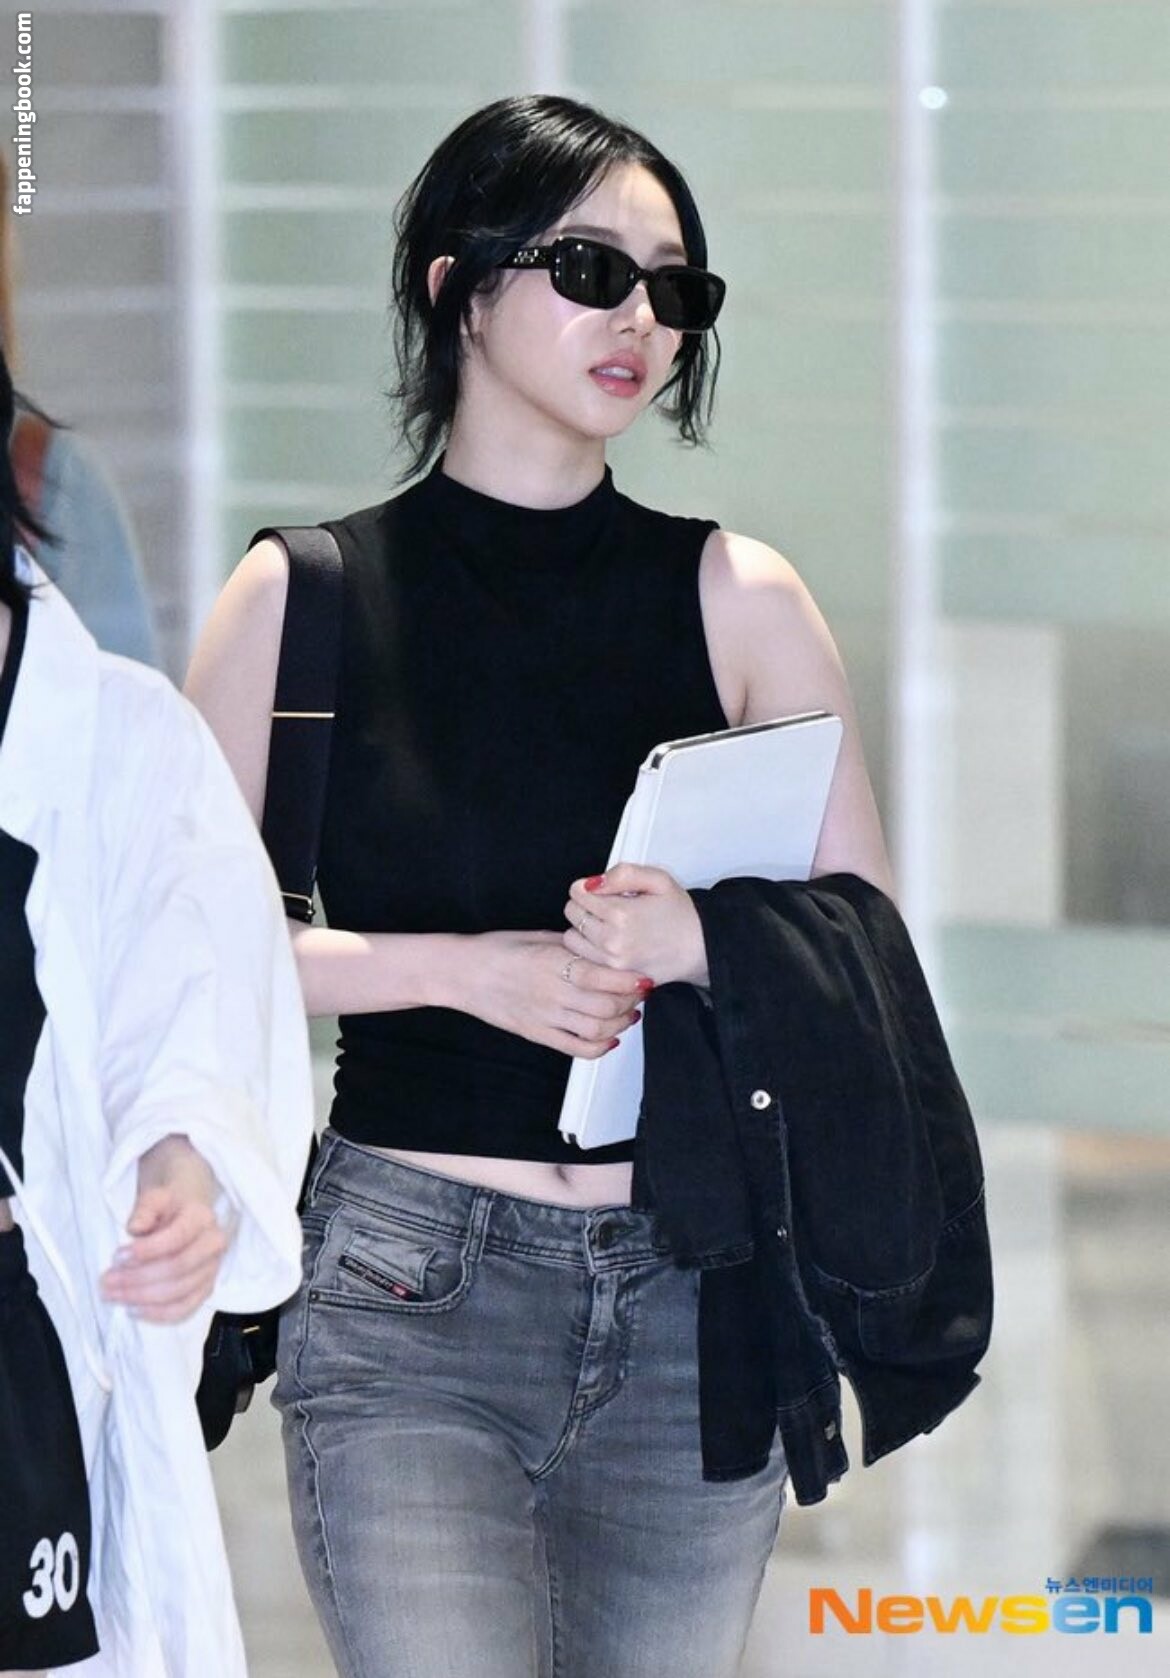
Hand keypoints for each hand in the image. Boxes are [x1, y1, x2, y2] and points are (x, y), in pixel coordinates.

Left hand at [100, 1135, 230, 1323]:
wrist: (186, 1212)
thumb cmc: (167, 1205)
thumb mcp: (154, 1197)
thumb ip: (145, 1208)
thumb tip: (135, 1228)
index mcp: (201, 1217)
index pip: (177, 1238)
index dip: (147, 1250)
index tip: (117, 1256)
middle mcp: (214, 1243)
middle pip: (178, 1268)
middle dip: (138, 1278)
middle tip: (106, 1281)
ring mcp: (213, 1268)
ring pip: (180, 1292)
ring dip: (142, 1298)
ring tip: (113, 1295)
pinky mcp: (206, 1288)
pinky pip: (185, 1308)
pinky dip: (158, 1314)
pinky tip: (133, 1310)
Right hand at [454, 930, 650, 1058]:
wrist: (462, 972)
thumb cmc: (497, 949)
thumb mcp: (539, 936)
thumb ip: (573, 945)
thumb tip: (603, 949)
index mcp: (553, 961)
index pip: (604, 976)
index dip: (630, 980)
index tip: (643, 977)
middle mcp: (551, 991)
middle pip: (607, 1006)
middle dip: (631, 1002)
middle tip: (640, 994)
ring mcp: (544, 1016)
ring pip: (596, 1030)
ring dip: (620, 1024)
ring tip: (628, 1014)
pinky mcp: (536, 1033)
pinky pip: (576, 1048)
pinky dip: (599, 1048)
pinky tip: (609, 1039)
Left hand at [563, 863, 708, 986]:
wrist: (700, 948)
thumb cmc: (680, 914)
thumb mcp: (658, 880)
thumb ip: (623, 874)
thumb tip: (593, 882)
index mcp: (621, 914)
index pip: (577, 893)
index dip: (588, 887)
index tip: (604, 890)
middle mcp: (612, 941)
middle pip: (572, 914)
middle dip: (584, 905)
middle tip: (607, 906)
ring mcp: (611, 962)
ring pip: (572, 938)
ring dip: (583, 928)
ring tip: (606, 924)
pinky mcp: (612, 976)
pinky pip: (582, 959)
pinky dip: (588, 948)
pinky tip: (606, 942)